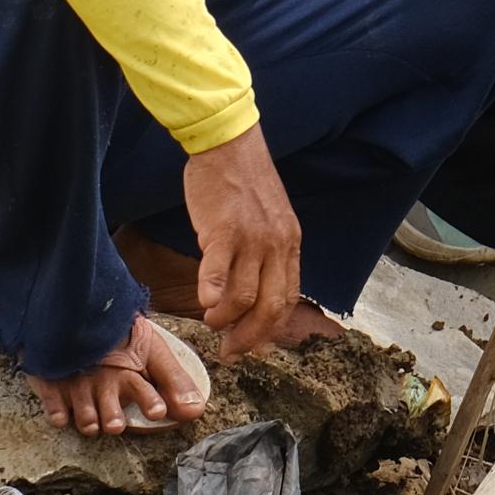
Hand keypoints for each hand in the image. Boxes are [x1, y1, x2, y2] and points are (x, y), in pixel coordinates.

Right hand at [181, 125, 309, 357]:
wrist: (228, 143)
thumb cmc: (241, 182)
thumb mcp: (268, 220)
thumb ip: (265, 254)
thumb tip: (252, 292)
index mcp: (289, 243)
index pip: (287, 299)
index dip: (269, 328)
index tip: (251, 345)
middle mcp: (277, 244)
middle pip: (270, 306)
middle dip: (250, 336)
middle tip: (230, 350)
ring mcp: (253, 238)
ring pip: (245, 296)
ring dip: (225, 318)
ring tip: (211, 320)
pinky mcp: (225, 229)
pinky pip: (220, 270)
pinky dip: (213, 293)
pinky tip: (204, 303)